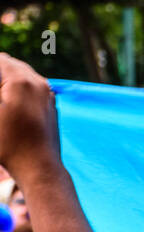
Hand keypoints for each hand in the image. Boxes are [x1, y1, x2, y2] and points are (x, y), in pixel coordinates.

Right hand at [0, 54, 61, 181]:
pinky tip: (7, 101)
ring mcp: (48, 92)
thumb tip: (1, 90)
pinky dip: (17, 87)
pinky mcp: (51, 103)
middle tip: (0, 101)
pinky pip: (31, 85)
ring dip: (5, 78)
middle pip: (8, 63)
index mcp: (21, 81)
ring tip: (2, 100)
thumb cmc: (9, 145)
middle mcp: (38, 82)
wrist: (40, 168)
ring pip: (21, 73)